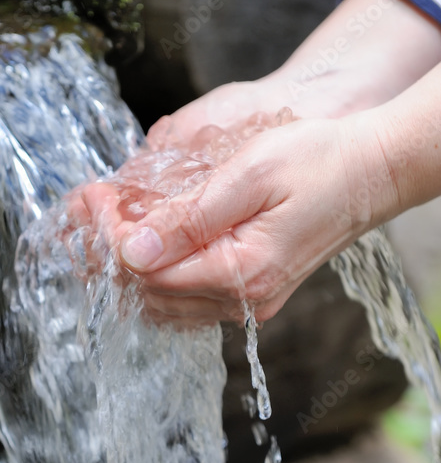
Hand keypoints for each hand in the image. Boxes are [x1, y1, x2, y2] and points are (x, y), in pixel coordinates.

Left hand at [83, 111, 395, 324]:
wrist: (373, 171)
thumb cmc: (319, 160)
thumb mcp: (250, 175)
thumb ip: (189, 218)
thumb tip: (132, 252)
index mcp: (242, 272)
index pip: (148, 272)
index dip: (110, 238)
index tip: (91, 198)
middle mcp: (243, 300)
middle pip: (150, 293)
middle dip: (110, 252)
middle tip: (89, 206)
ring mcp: (248, 302)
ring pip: (165, 302)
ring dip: (129, 265)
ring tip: (107, 220)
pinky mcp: (252, 293)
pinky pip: (187, 298)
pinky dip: (157, 273)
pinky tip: (145, 242)